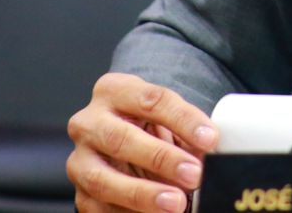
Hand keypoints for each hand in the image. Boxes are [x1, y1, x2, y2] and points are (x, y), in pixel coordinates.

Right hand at [68, 72, 219, 212]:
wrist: (125, 146)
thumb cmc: (151, 128)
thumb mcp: (168, 119)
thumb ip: (188, 131)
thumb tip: (213, 151)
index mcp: (113, 91)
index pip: (151, 100)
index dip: (183, 120)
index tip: (210, 139)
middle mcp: (88, 123)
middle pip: (120, 138)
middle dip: (161, 158)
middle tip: (194, 174)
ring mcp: (79, 160)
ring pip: (103, 179)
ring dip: (142, 193)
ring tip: (176, 203)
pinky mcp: (80, 193)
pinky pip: (99, 208)